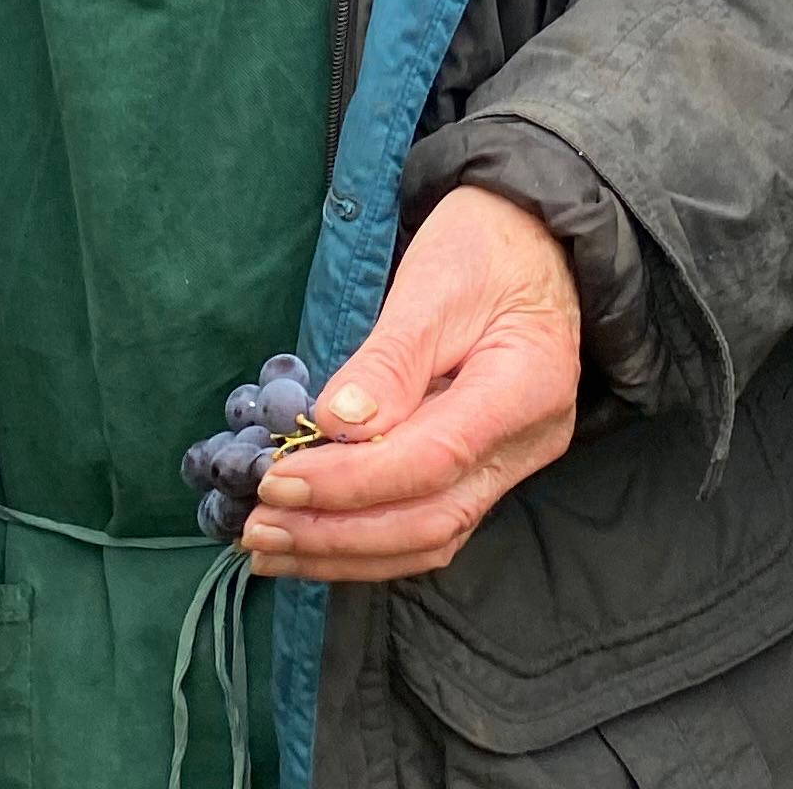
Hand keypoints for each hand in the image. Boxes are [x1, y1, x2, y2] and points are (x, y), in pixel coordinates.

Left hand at [243, 185, 579, 581]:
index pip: (433, 460)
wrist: (533, 241)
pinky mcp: (487, 470)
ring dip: (344, 551)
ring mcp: (512, 463)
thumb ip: (389, 361)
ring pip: (430, 537)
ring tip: (270, 546)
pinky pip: (428, 522)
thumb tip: (336, 425)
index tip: (278, 480)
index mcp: (526, 387)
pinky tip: (312, 538)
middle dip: (337, 533)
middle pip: (431, 519)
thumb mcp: (433, 284)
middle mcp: (527, 442)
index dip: (349, 482)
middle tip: (259, 529)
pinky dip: (366, 538)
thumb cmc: (485, 246)